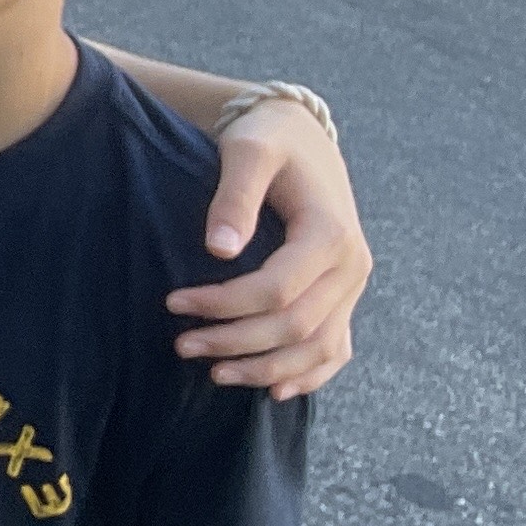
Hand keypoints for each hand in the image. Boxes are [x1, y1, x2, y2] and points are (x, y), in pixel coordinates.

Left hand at [166, 100, 366, 397]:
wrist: (299, 135)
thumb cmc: (268, 139)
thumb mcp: (248, 150)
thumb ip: (235, 195)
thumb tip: (218, 249)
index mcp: (330, 232)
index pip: (276, 289)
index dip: (224, 304)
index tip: (173, 302)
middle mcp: (351, 265)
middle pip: (295, 325)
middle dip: (235, 341)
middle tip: (180, 345)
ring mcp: (352, 286)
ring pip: (318, 347)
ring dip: (267, 369)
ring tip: (213, 373)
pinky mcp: (345, 296)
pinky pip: (336, 349)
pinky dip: (309, 374)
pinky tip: (274, 391)